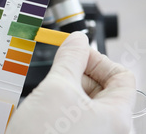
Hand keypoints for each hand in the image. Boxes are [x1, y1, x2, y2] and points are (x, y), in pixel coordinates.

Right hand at [6, 32, 136, 133]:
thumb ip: (70, 59)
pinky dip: (61, 108)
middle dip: (79, 75)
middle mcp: (111, 131)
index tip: (76, 53)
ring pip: (86, 105)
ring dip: (67, 91)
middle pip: (104, 91)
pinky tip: (44, 108)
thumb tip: (77, 40)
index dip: (98, 60)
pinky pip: (75, 120)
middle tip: (59, 70)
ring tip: (47, 93)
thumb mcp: (56, 88)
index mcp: (118, 118)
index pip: (122, 76)